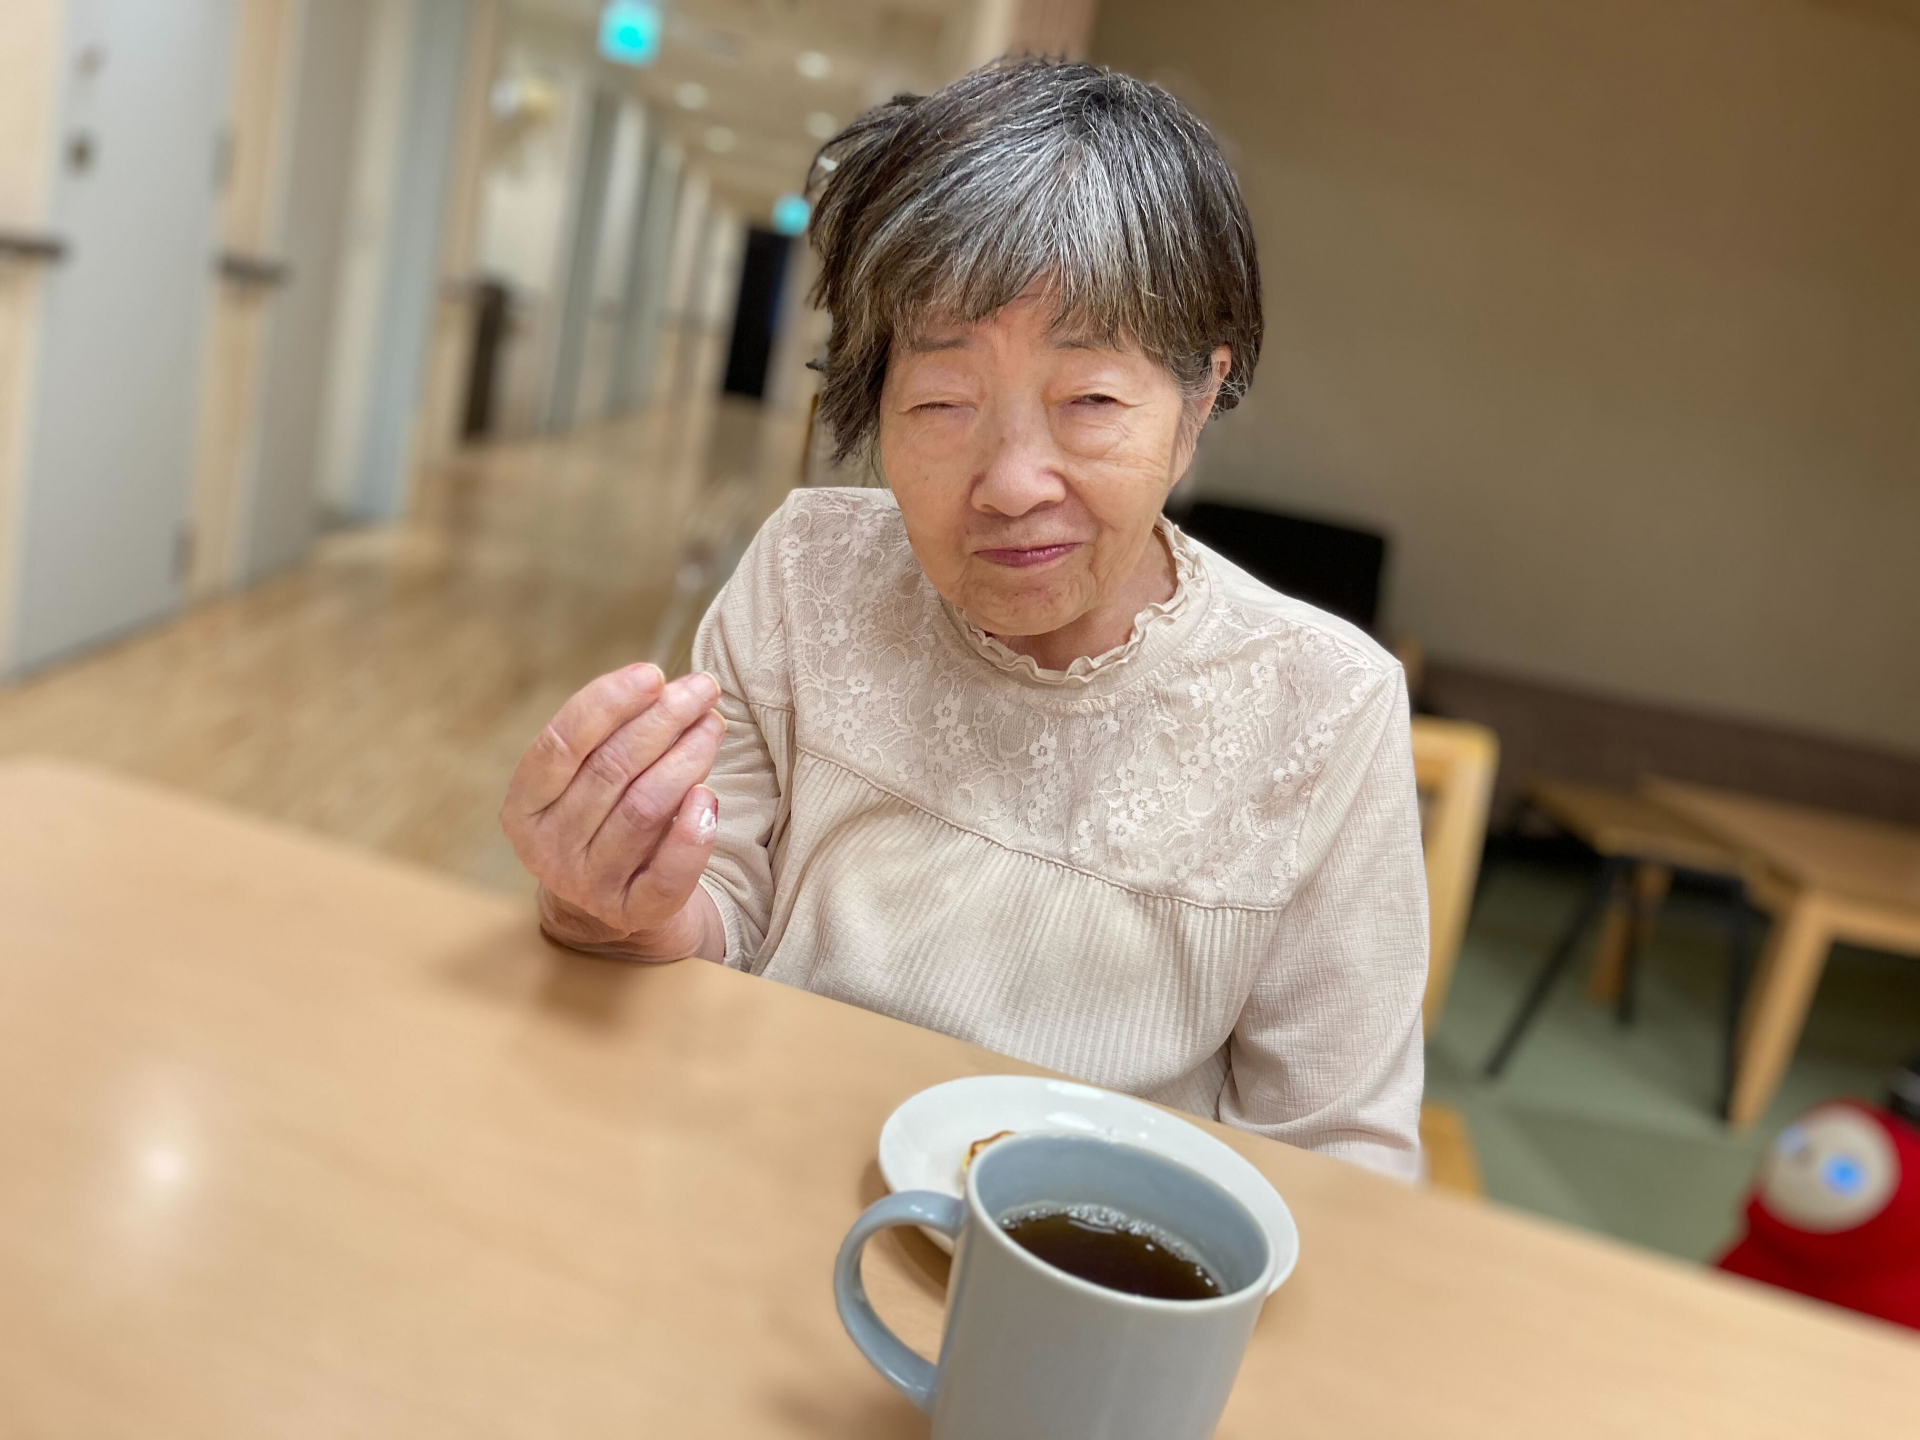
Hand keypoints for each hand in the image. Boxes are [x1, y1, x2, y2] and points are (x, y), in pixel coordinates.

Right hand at [501, 663, 726, 959]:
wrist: (616, 911)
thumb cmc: (605, 821)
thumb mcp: (588, 779)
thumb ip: (612, 735)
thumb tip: (668, 688)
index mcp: (525, 806)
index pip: (561, 742)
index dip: (608, 702)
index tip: (653, 674)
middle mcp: (548, 848)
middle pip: (610, 770)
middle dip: (662, 719)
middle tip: (703, 688)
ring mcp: (588, 885)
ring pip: (644, 809)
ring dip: (686, 758)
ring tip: (714, 724)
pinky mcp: (634, 913)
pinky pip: (667, 874)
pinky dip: (693, 835)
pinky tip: (711, 797)